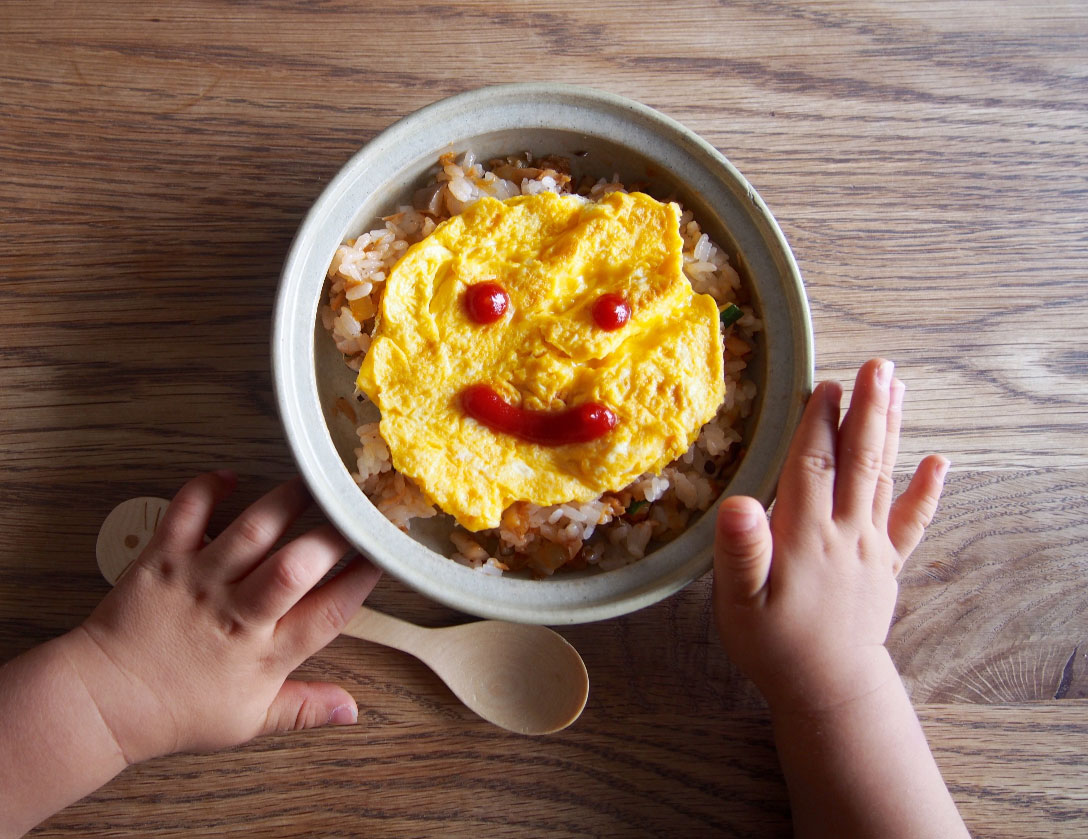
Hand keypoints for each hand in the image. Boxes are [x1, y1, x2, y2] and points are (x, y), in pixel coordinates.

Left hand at [67, 471, 380, 763]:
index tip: (385, 554)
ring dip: (287, 501)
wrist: (104, 702)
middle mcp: (239, 614)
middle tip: (357, 508)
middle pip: (298, 567)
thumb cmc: (177, 712)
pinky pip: (187, 513)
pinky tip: (229, 477)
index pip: (329, 613)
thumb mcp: (250, 722)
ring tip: (314, 479)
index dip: (362, 580)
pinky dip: (207, 488)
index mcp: (267, 655)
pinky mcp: (164, 560)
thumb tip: (354, 710)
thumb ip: (305, 709)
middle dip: (334, 535)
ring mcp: (201, 583)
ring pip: (253, 532)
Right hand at [712, 359, 948, 712]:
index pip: (813, 466)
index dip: (818, 423)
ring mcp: (872, 548)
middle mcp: (846, 533)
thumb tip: (738, 502)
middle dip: (867, 411)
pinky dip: (925, 492)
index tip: (826, 384)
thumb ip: (740, 552)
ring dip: (891, 432)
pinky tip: (938, 463)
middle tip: (878, 367)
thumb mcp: (740, 603)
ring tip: (899, 390)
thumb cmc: (773, 644)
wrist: (827, 689)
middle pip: (858, 461)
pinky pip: (911, 524)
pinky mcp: (886, 566)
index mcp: (807, 535)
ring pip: (883, 480)